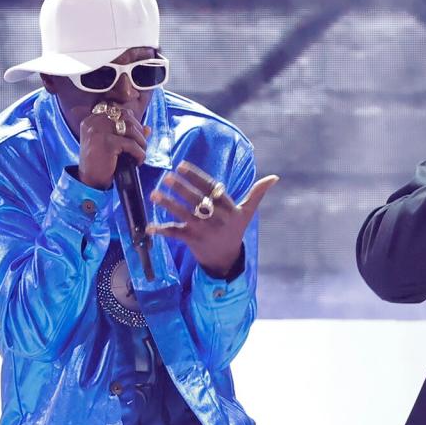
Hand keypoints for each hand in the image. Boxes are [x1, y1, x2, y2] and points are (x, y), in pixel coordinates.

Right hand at [77, 102, 149, 189]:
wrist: (90, 181)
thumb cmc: (102, 163)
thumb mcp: (114, 145)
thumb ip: (128, 134)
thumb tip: (148, 128)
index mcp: (92, 119)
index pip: (117, 110)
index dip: (131, 120)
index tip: (135, 135)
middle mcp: (93, 122)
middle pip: (125, 115)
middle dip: (138, 130)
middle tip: (140, 145)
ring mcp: (99, 131)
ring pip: (130, 128)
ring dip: (141, 142)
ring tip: (140, 153)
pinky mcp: (107, 143)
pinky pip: (132, 144)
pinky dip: (140, 154)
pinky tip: (138, 162)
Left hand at [147, 160, 278, 276]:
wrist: (227, 259)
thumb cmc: (235, 231)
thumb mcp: (247, 213)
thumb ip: (257, 193)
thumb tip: (275, 178)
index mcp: (228, 207)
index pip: (210, 187)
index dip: (195, 176)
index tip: (181, 166)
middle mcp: (217, 218)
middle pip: (196, 199)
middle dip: (180, 187)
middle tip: (167, 176)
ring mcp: (204, 230)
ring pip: (184, 214)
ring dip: (168, 204)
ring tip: (155, 194)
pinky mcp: (193, 241)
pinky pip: (176, 234)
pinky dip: (162, 231)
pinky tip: (150, 226)